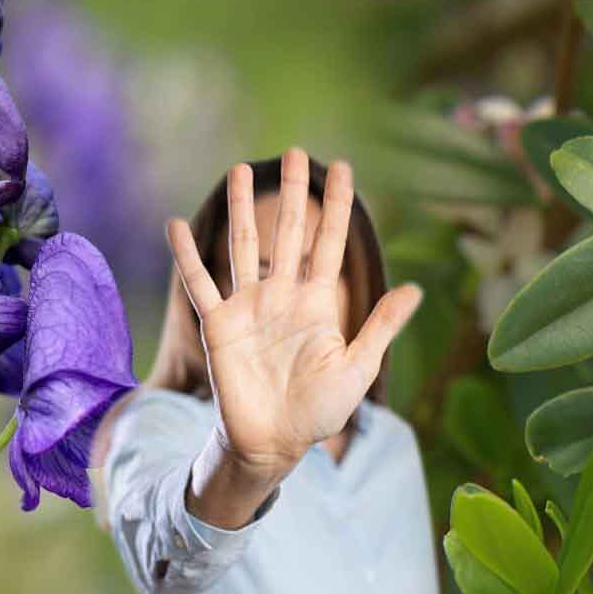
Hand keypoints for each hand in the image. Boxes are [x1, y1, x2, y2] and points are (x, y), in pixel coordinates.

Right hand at [167, 149, 421, 476]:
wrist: (275, 442)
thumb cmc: (319, 410)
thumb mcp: (358, 367)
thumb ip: (382, 326)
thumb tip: (416, 289)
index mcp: (318, 303)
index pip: (329, 243)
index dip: (336, 206)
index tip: (342, 167)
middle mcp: (282, 296)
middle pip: (288, 232)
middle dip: (293, 192)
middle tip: (296, 151)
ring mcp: (249, 307)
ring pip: (244, 246)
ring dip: (241, 208)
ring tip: (238, 168)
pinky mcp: (219, 326)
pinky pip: (201, 284)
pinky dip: (187, 255)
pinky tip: (176, 224)